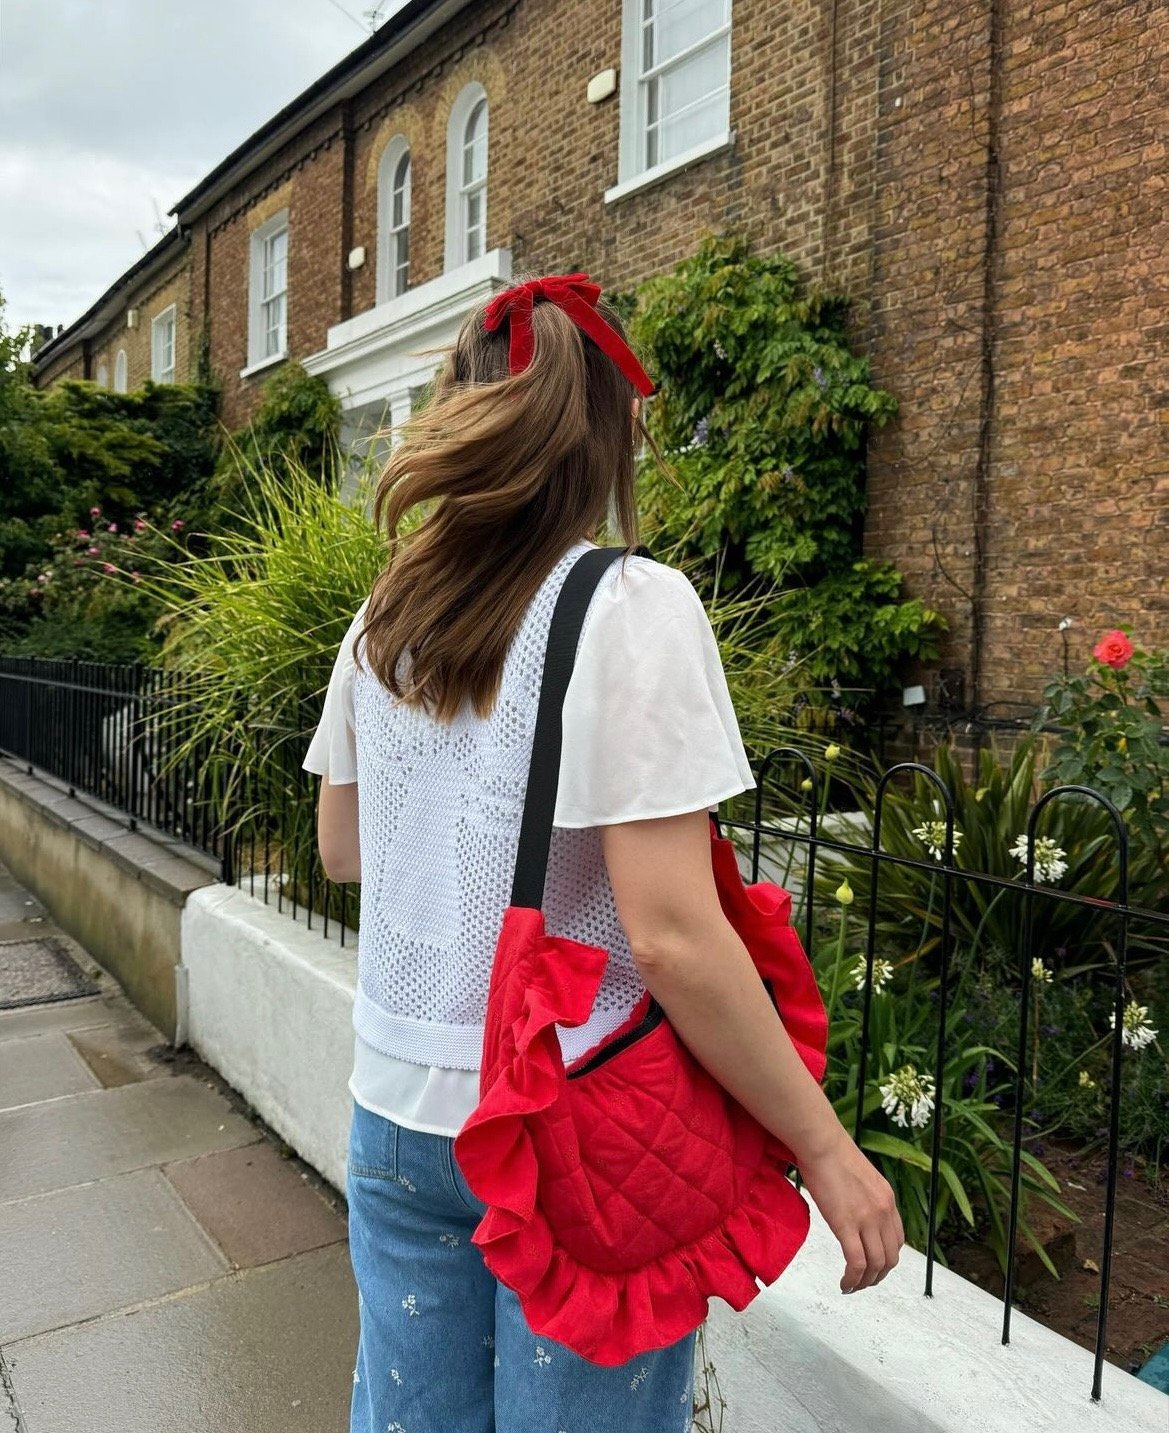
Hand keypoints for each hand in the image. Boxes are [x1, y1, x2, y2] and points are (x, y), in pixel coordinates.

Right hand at [798, 1131, 903, 1293]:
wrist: (821, 1143)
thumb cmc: (831, 1153)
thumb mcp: (860, 1176)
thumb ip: (864, 1196)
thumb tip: (853, 1208)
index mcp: (887, 1199)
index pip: (898, 1240)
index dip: (887, 1258)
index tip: (873, 1265)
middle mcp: (883, 1211)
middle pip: (890, 1257)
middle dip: (878, 1276)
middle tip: (863, 1282)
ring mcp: (867, 1218)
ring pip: (876, 1265)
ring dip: (865, 1282)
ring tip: (851, 1286)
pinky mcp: (847, 1224)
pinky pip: (857, 1263)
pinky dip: (853, 1279)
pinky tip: (844, 1283)